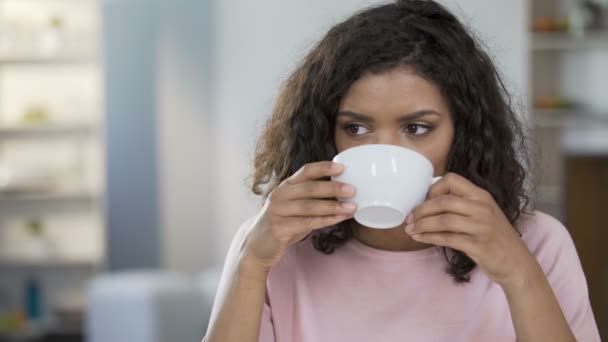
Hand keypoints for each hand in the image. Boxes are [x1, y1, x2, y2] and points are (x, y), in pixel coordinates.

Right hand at [241, 161, 355, 271]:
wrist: (257, 246)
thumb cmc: (282, 223)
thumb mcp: (294, 206)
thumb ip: (311, 198)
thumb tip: (343, 194)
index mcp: (285, 186)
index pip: (305, 171)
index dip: (323, 168)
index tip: (341, 167)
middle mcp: (280, 195)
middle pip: (309, 188)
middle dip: (332, 188)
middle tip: (352, 189)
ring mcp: (278, 212)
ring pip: (310, 207)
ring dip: (333, 207)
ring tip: (351, 207)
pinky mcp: (279, 228)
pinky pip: (307, 223)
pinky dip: (325, 221)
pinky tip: (338, 219)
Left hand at [404, 173, 536, 287]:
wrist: (517, 263)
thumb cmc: (495, 237)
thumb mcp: (483, 214)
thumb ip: (462, 206)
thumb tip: (428, 204)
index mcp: (481, 196)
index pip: (452, 180)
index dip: (433, 189)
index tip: (424, 201)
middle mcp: (482, 208)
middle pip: (443, 201)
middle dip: (421, 210)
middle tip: (409, 219)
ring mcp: (481, 227)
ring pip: (443, 221)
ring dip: (422, 225)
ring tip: (410, 230)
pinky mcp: (478, 245)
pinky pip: (447, 239)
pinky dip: (430, 238)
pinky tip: (420, 238)